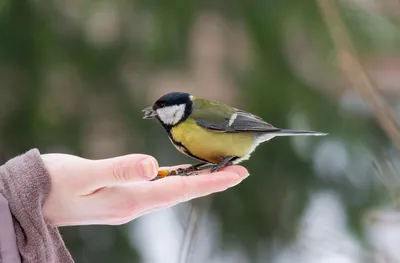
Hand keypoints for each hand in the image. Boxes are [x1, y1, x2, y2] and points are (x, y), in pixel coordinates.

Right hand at [41, 153, 248, 225]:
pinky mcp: (122, 198)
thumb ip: (119, 170)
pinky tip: (180, 174)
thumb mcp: (84, 174)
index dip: (211, 182)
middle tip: (239, 171)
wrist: (32, 201)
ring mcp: (129, 203)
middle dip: (212, 182)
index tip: (238, 174)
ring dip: (196, 182)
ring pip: (172, 191)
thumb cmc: (56, 185)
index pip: (181, 190)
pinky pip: (157, 189)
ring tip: (218, 172)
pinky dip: (175, 180)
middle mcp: (135, 204)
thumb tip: (153, 166)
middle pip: (183, 192)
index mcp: (130, 199)